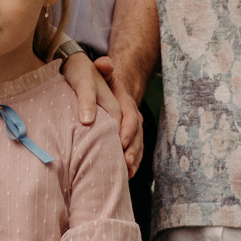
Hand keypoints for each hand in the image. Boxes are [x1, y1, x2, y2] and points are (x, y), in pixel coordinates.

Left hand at [57, 51, 142, 175]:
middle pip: (137, 136)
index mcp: (128, 104)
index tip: (120, 141)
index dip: (127, 130)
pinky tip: (126, 177)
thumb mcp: (102, 72)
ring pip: (138, 146)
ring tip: (127, 173)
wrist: (112, 90)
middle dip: (132, 150)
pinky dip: (132, 164)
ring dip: (134, 160)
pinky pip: (134, 153)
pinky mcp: (130, 140)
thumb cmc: (102, 83)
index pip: (131, 118)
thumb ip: (103, 68)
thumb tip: (103, 63)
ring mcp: (134, 130)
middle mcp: (135, 118)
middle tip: (125, 162)